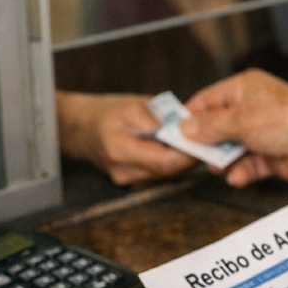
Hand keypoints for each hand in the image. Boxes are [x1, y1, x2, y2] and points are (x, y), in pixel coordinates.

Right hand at [56, 91, 196, 185]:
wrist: (80, 127)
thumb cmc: (108, 112)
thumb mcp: (134, 106)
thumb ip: (161, 117)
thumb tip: (188, 125)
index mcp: (120, 150)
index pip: (164, 162)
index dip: (188, 153)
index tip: (204, 138)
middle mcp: (123, 171)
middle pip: (169, 171)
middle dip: (190, 155)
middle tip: (206, 137)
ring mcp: (126, 180)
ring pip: (167, 175)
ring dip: (183, 159)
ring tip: (193, 139)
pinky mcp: (131, 181)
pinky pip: (159, 174)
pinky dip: (172, 162)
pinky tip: (176, 147)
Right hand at [181, 69, 287, 187]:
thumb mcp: (240, 120)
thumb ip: (210, 126)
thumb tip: (185, 128)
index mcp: (245, 89)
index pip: (207, 100)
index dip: (189, 118)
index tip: (172, 135)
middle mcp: (254, 108)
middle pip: (217, 127)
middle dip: (206, 143)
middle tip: (192, 157)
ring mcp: (264, 133)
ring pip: (232, 149)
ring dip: (224, 161)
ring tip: (218, 168)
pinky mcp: (273, 155)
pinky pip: (248, 165)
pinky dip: (242, 172)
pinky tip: (237, 178)